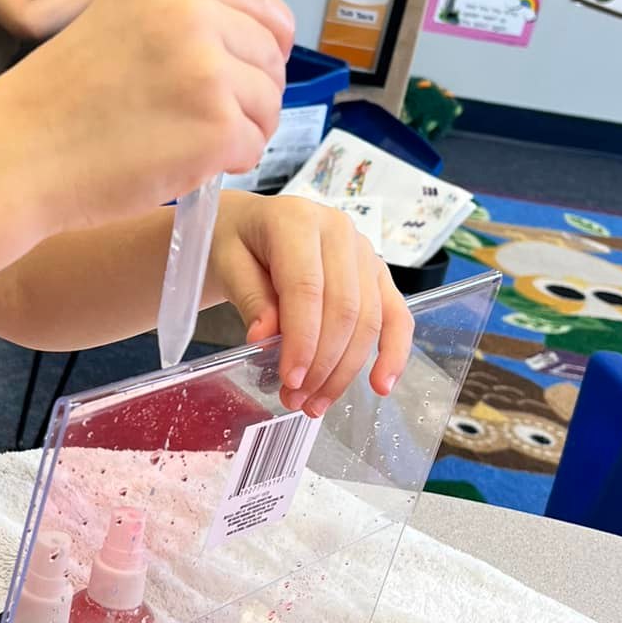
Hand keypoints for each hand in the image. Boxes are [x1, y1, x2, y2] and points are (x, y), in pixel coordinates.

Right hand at [0, 0, 291, 232]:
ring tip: (187, 140)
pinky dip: (225, 163)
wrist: (19, 149)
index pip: (264, 6)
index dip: (266, 43)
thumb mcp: (119, 15)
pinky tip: (181, 161)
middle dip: (249, 93)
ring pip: (268, 104)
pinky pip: (252, 147)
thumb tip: (262, 34)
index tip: (248, 69)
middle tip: (202, 117)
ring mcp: (209, 71)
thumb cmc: (62, 94)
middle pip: (271, 58)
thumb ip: (185, 13)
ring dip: (241, 130)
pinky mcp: (216, 127)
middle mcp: (195, 13)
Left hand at [208, 191, 413, 408]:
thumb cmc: (233, 242)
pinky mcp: (377, 273)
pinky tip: (380, 385)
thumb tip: (266, 338)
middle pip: (344, 308)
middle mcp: (339, 230)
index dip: (302, 339)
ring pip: (370, 319)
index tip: (291, 379)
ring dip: (346, 369)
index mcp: (297, 219)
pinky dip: (393, 352)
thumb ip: (249, 297)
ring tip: (315, 403)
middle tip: (296, 399)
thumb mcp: (226, 263)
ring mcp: (364, 251)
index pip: (307, 287)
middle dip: (323, 364)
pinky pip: (395, 315)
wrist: (247, 227)